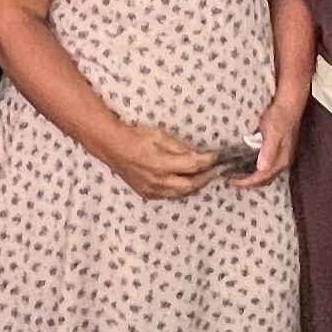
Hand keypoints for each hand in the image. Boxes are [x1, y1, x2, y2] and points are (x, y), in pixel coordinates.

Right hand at [98, 124, 214, 199]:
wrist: (113, 148)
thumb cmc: (136, 137)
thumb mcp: (160, 136)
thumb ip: (179, 148)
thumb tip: (196, 155)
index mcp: (161, 164)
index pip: (192, 166)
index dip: (208, 162)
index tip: (218, 158)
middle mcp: (158, 181)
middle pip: (190, 185)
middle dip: (205, 178)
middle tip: (215, 171)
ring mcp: (152, 190)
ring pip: (181, 194)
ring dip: (195, 186)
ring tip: (203, 177)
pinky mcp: (147, 194)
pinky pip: (170, 196)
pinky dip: (181, 190)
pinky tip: (185, 183)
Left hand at [236, 102, 302, 188]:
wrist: (289, 105)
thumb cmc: (279, 118)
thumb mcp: (272, 133)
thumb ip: (268, 151)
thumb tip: (261, 168)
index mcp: (281, 160)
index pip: (262, 178)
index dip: (246, 182)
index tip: (232, 181)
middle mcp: (282, 162)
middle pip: (264, 179)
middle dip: (248, 183)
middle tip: (232, 181)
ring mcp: (281, 157)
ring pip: (265, 174)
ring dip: (252, 177)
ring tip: (238, 176)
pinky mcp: (279, 151)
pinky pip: (266, 166)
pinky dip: (256, 169)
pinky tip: (248, 165)